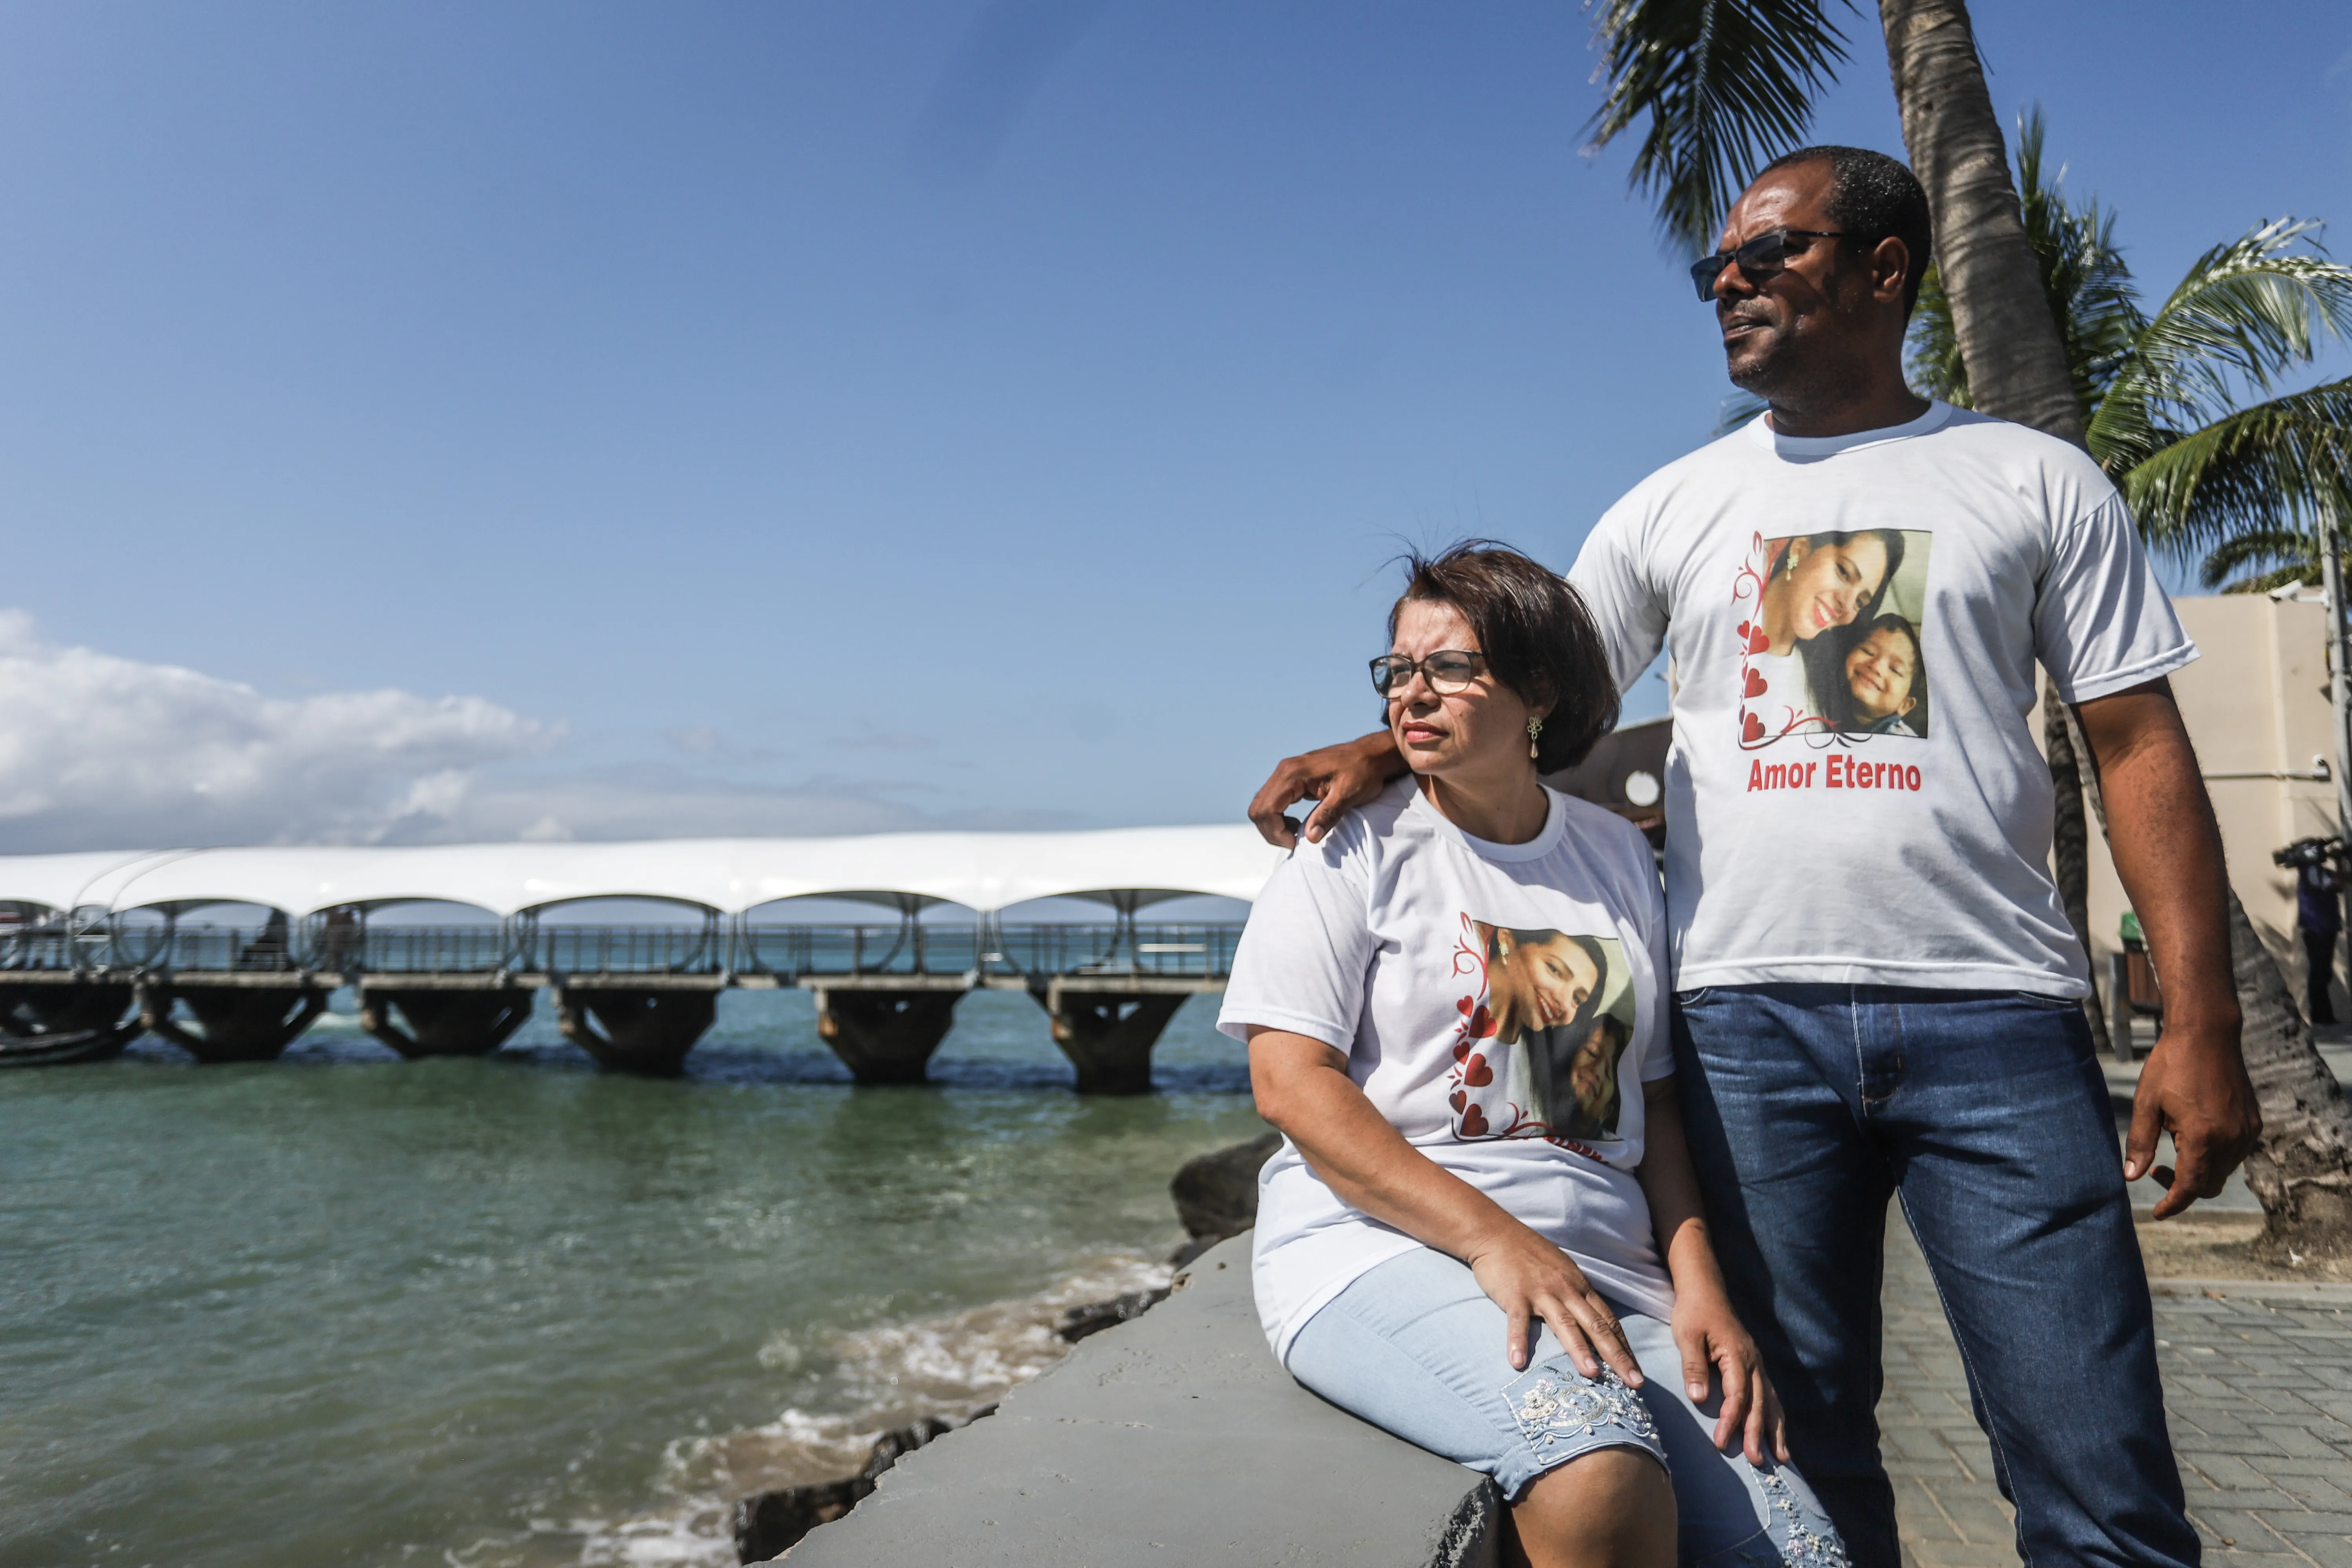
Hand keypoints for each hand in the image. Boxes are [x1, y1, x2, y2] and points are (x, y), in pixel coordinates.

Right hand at [1247, 733, 1402, 847]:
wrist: (1369, 755)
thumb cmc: (1362, 772)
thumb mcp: (1348, 795)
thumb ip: (1328, 815)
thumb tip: (1310, 837)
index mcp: (1293, 774)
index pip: (1266, 809)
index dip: (1276, 832)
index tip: (1296, 843)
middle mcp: (1283, 771)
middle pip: (1258, 809)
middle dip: (1271, 832)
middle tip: (1293, 843)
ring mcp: (1285, 774)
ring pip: (1261, 806)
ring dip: (1273, 826)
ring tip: (1295, 835)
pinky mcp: (1289, 779)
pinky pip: (1271, 802)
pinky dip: (1277, 818)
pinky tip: (1296, 824)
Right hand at [1464, 1221, 1642, 1384]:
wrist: (1497, 1232)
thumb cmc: (1530, 1254)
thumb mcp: (1563, 1271)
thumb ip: (1577, 1296)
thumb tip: (1593, 1321)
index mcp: (1579, 1287)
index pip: (1608, 1321)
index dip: (1624, 1347)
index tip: (1636, 1373)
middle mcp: (1566, 1290)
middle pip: (1596, 1326)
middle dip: (1617, 1356)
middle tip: (1635, 1383)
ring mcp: (1541, 1292)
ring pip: (1565, 1324)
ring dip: (1579, 1350)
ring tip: (1592, 1374)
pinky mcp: (1515, 1294)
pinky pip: (1518, 1321)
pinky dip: (1518, 1342)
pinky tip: (1517, 1362)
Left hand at [1669, 1284, 1786, 1464]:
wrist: (1705, 1290)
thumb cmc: (1693, 1312)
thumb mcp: (1687, 1335)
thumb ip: (1693, 1366)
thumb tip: (1698, 1398)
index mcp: (1737, 1355)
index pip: (1737, 1394)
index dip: (1731, 1420)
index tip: (1721, 1442)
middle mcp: (1753, 1361)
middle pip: (1758, 1402)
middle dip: (1757, 1433)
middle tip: (1757, 1461)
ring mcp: (1757, 1363)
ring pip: (1771, 1400)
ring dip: (1775, 1429)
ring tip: (1781, 1457)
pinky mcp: (1755, 1365)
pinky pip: (1769, 1394)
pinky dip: (1774, 1415)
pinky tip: (1777, 1432)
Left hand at [2126, 1020, 2260, 1219]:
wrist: (2207, 1034)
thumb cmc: (2171, 1065)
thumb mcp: (2146, 1103)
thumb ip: (2140, 1142)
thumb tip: (2131, 1177)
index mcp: (2204, 1137)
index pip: (2191, 1187)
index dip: (2173, 1203)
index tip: (2158, 1213)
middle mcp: (2232, 1140)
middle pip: (2209, 1184)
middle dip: (2183, 1187)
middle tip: (2155, 1170)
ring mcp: (2246, 1132)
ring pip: (2224, 1171)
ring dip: (2199, 1171)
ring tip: (2172, 1144)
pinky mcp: (2253, 1123)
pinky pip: (2235, 1154)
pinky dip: (2215, 1157)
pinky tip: (2194, 1136)